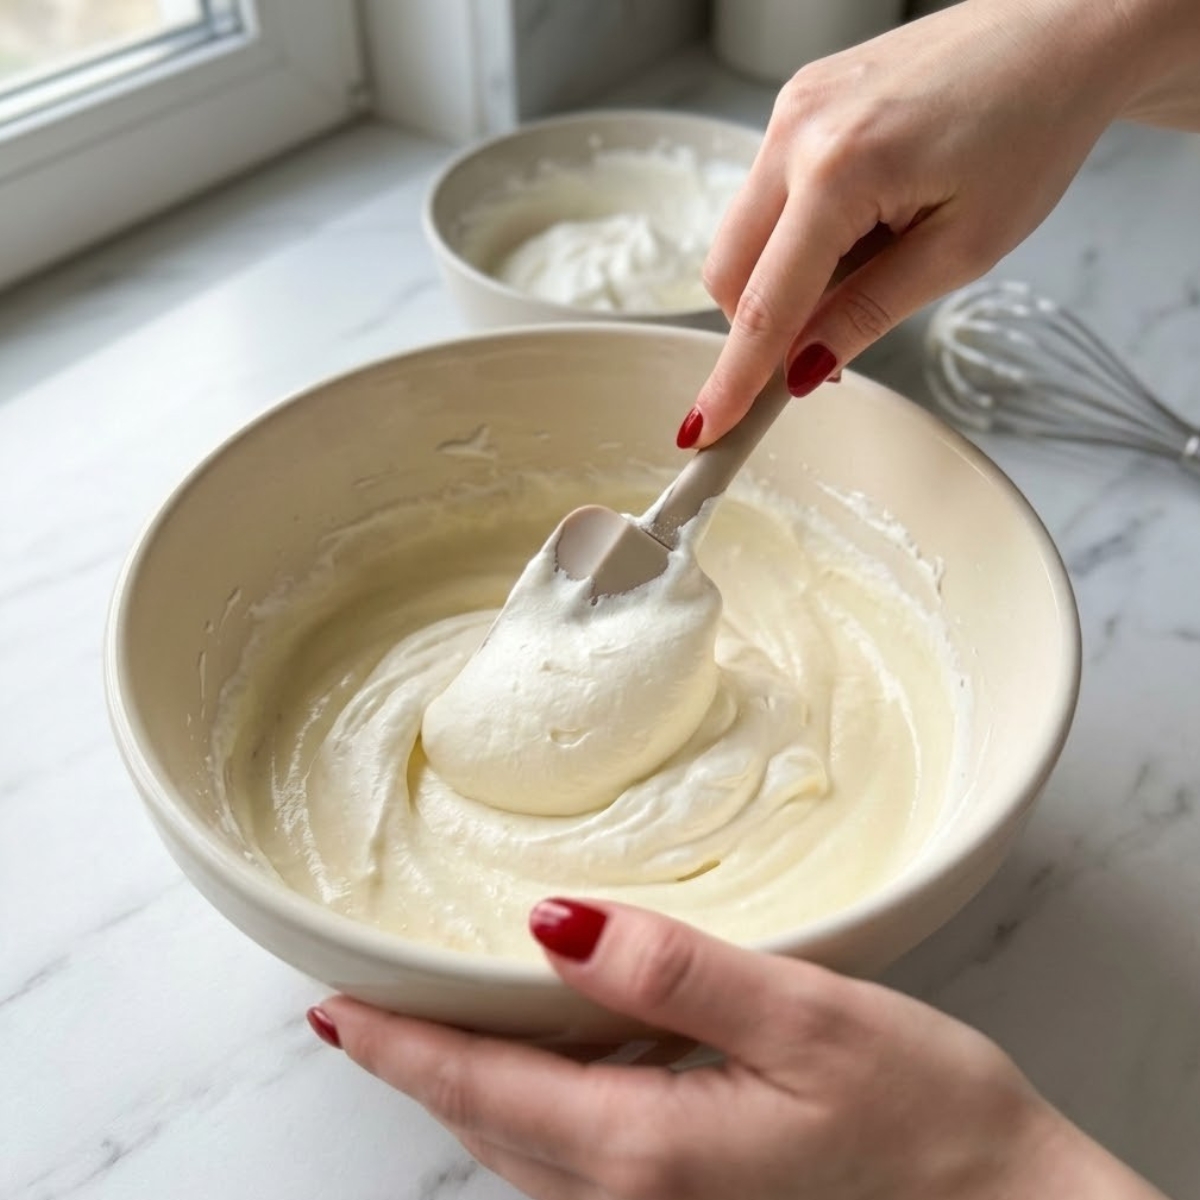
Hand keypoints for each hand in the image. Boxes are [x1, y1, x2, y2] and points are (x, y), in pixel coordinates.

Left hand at [311, 900, 1161, 1198]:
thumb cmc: (922, 1121)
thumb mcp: (803, 1020)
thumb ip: (670, 974)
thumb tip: (552, 924)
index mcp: (642, 1149)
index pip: (477, 1091)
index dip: (395, 1046)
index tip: (329, 1008)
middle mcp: (631, 1198)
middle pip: (485, 1123)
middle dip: (415, 1064)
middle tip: (362, 1004)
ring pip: (523, 1143)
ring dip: (470, 1082)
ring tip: (432, 1017)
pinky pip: (576, 1149)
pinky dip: (534, 1098)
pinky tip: (551, 1050)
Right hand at [685, 0, 1157, 446]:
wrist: (1062, 29)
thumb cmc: (1033, 124)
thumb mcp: (963, 248)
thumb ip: (869, 312)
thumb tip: (804, 369)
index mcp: (838, 170)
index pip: (765, 303)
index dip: (735, 377)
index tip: (707, 429)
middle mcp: (795, 131)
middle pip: (727, 270)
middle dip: (757, 327)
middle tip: (818, 357)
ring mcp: (791, 109)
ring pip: (742, 234)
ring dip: (780, 280)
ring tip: (866, 271)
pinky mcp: (800, 101)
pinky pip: (766, 194)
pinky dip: (794, 237)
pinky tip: (859, 231)